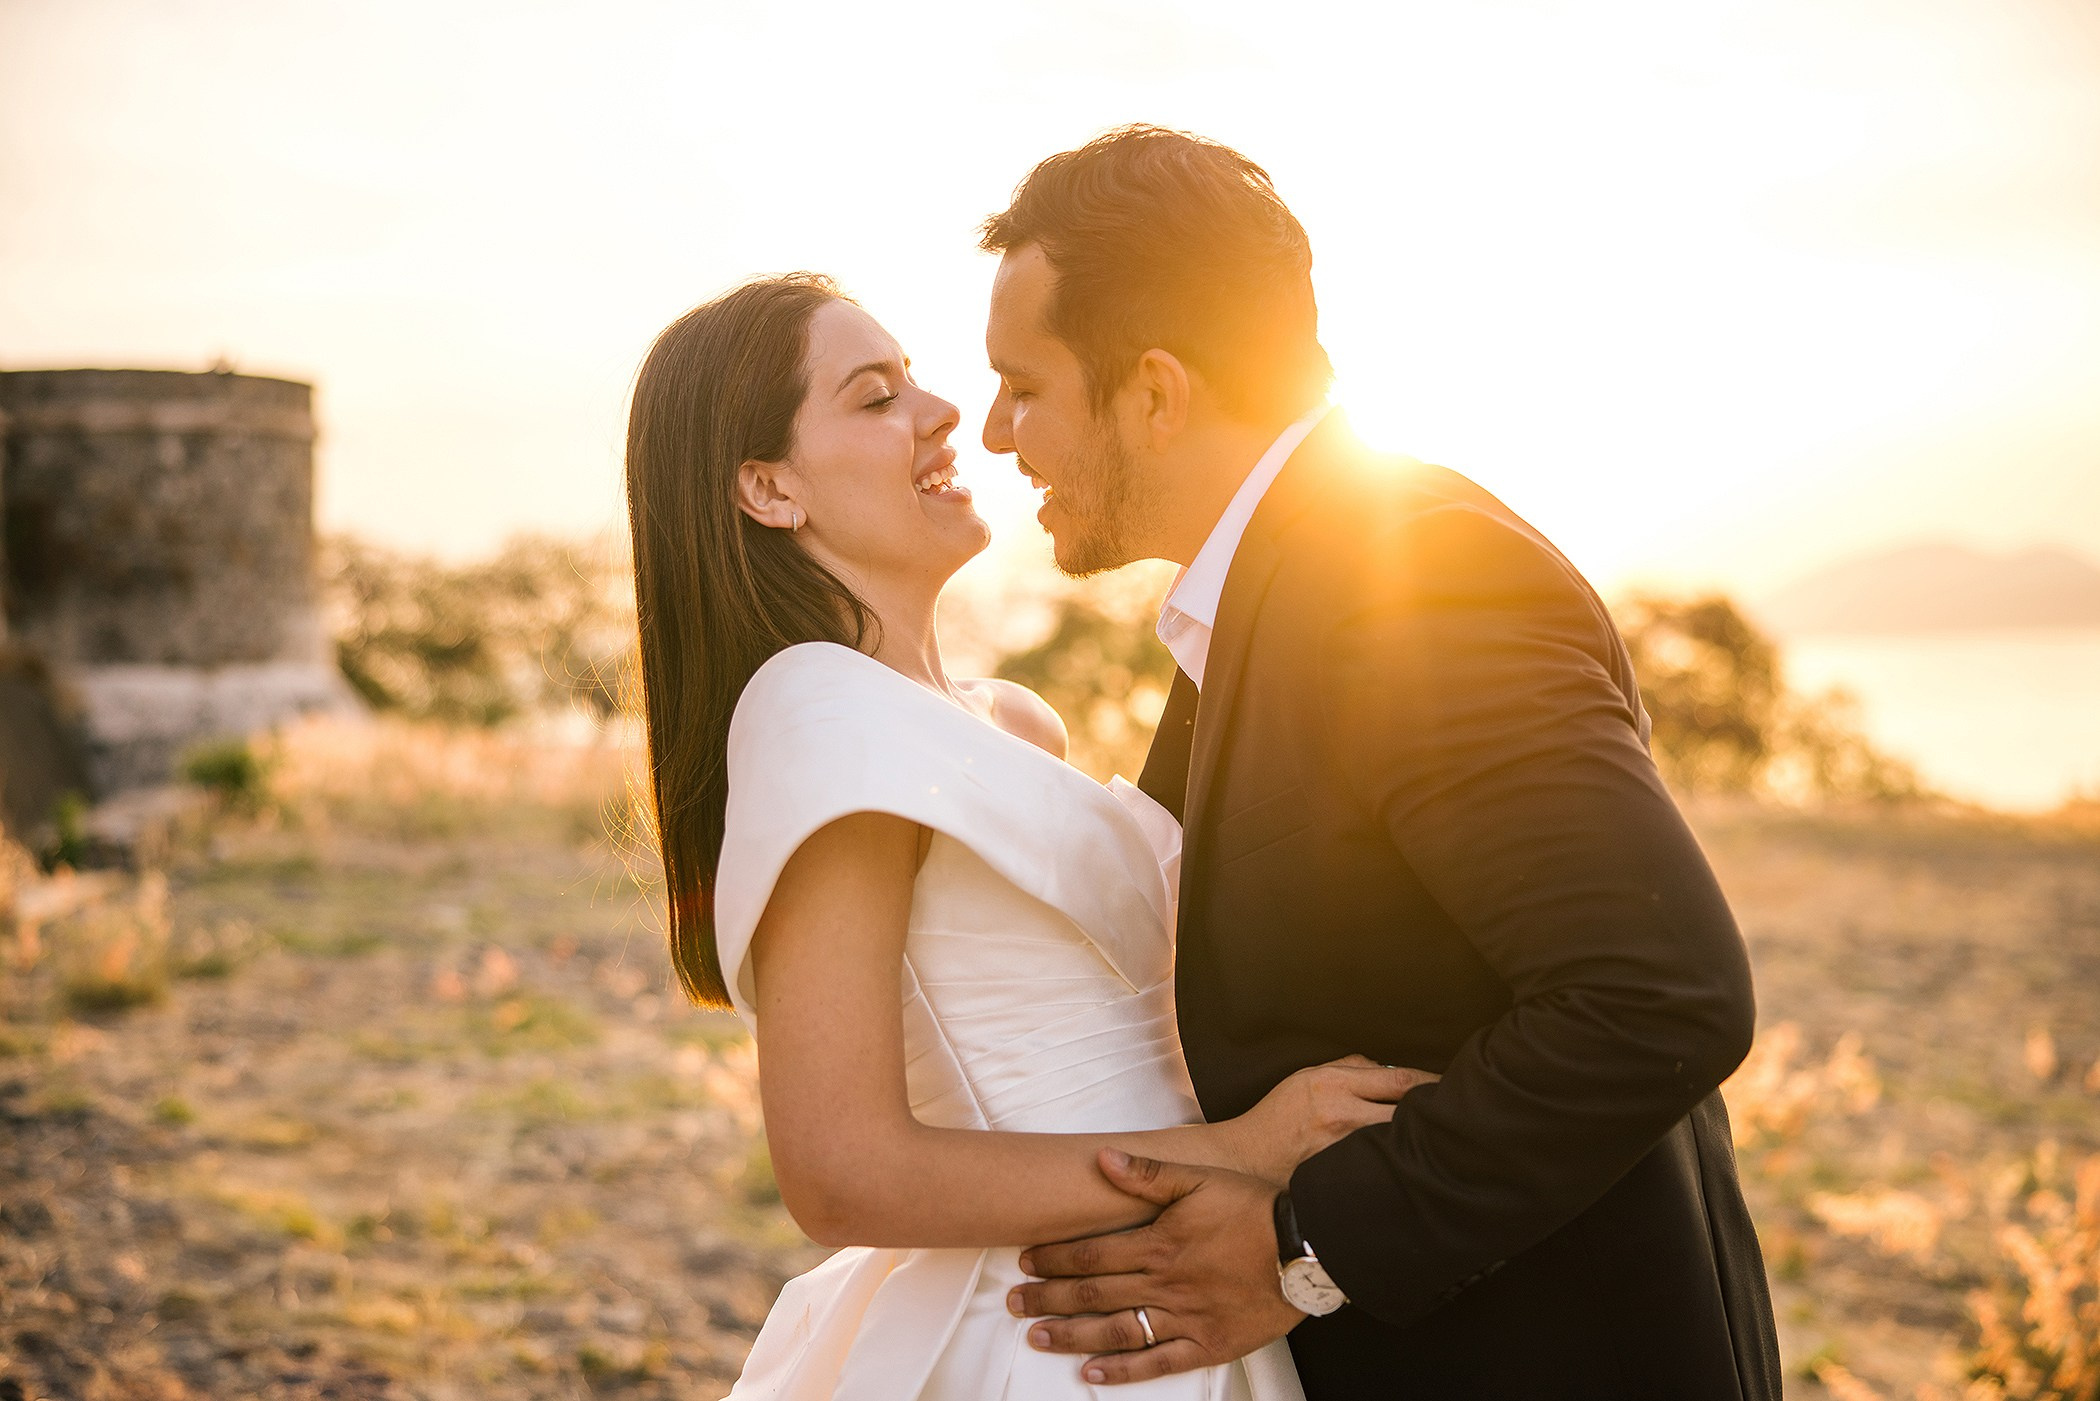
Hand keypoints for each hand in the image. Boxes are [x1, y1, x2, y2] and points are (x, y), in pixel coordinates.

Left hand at [1007, 1148, 1304, 1385]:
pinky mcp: (1208, 1344)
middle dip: (1050, 1297)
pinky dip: (1123, 1370)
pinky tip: (1093, 1374)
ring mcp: (1185, 1318)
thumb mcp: (1200, 1178)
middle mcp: (1165, 1284)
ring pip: (1117, 1329)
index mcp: (1160, 1242)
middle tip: (1015, 1302)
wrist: (1307, 1248)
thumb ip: (1148, 1174)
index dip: (1055, 1257)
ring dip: (1073, 1334)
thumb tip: (1103, 1159)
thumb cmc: (1255, 1210)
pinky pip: (1158, 1362)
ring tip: (1038, 1336)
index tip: (1026, 1260)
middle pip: (1095, 1292)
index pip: (1093, 1252)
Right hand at [1226, 1054, 1439, 1184]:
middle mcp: (1343, 1115)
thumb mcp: (1307, 1077)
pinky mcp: (1343, 1174)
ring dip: (1417, 1141)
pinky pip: (1381, 1165)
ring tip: (1434, 1141)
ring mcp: (1345, 1149)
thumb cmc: (1279, 1116)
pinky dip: (1395, 1162)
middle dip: (1433, 1115)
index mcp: (1334, 1083)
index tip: (1451, 1085)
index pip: (1399, 1080)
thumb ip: (1349, 1068)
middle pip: (1407, 1113)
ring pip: (1398, 1142)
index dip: (1432, 1081)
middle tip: (1453, 1117)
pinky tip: (1404, 1165)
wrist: (1249, 1157)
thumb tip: (1388, 1069)